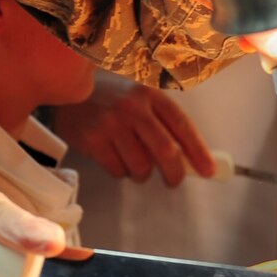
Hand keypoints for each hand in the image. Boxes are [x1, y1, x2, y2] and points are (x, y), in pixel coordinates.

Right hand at [46, 68, 216, 185]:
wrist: (67, 95)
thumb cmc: (112, 101)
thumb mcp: (140, 100)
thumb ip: (163, 124)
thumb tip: (191, 160)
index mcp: (150, 95)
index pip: (182, 126)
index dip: (198, 151)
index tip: (208, 171)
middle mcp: (132, 107)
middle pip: (166, 151)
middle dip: (174, 173)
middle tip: (173, 181)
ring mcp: (111, 123)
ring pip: (141, 167)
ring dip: (141, 173)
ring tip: (132, 160)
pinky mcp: (93, 140)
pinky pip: (118, 170)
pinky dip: (120, 171)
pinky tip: (112, 155)